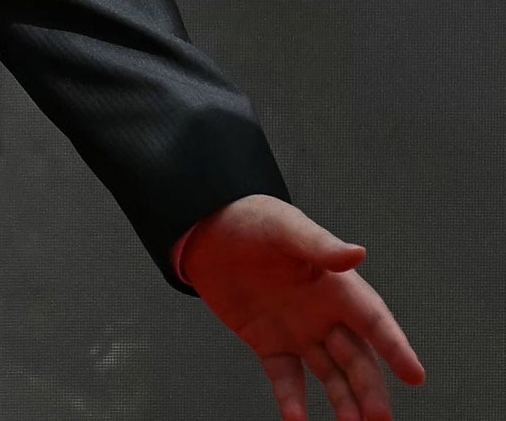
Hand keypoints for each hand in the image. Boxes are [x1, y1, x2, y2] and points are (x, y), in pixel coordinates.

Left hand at [187, 195, 424, 420]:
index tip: (415, 375)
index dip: (394, 347)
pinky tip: (297, 419)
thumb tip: (357, 254)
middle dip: (370, 388)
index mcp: (337, 286)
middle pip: (357, 358)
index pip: (373, 321)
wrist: (207, 231)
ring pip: (331, 375)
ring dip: (343, 401)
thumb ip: (319, 245)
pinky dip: (293, 400)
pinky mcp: (269, 344)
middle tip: (379, 418)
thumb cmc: (252, 221)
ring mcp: (300, 332)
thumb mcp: (284, 227)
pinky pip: (287, 378)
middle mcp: (325, 314)